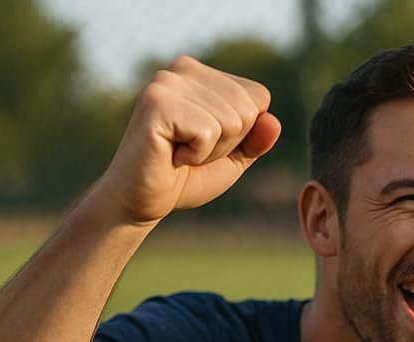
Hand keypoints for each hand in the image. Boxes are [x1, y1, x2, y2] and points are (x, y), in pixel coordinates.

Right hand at [92, 56, 279, 226]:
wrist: (140, 201)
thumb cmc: (185, 177)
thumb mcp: (233, 158)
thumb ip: (257, 139)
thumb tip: (273, 121)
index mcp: (202, 74)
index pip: (259, 96)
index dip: (243, 133)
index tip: (207, 142)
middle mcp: (183, 69)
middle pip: (249, 109)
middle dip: (228, 143)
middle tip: (191, 151)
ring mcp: (167, 82)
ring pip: (232, 121)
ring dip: (210, 151)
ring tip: (179, 152)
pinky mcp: (157, 102)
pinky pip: (208, 131)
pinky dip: (196, 155)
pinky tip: (170, 154)